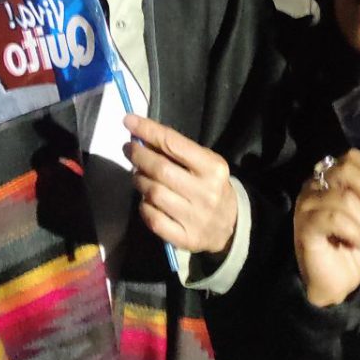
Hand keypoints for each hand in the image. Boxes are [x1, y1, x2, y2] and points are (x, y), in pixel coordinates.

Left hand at [123, 113, 238, 257]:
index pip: (174, 143)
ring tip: (138, 174)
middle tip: (128, 149)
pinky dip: (144, 206)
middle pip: (160, 169)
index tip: (128, 121)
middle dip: (138, 156)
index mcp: (213, 168)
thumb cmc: (211, 185)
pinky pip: (153, 219)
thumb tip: (141, 135)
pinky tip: (146, 200)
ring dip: (139, 180)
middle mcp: (206, 192)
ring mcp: (195, 218)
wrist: (230, 225)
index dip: (148, 130)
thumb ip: (176, 150)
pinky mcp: (185, 239)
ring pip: (153, 193)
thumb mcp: (203, 163)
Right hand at [293, 149, 359, 307]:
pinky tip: (358, 244)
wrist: (334, 283)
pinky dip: (353, 232)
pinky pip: (334, 218)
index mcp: (328, 180)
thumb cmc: (349, 248)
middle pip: (345, 171)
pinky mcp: (305, 225)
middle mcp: (314, 186)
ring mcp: (306, 204)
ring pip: (343, 198)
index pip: (350, 157)